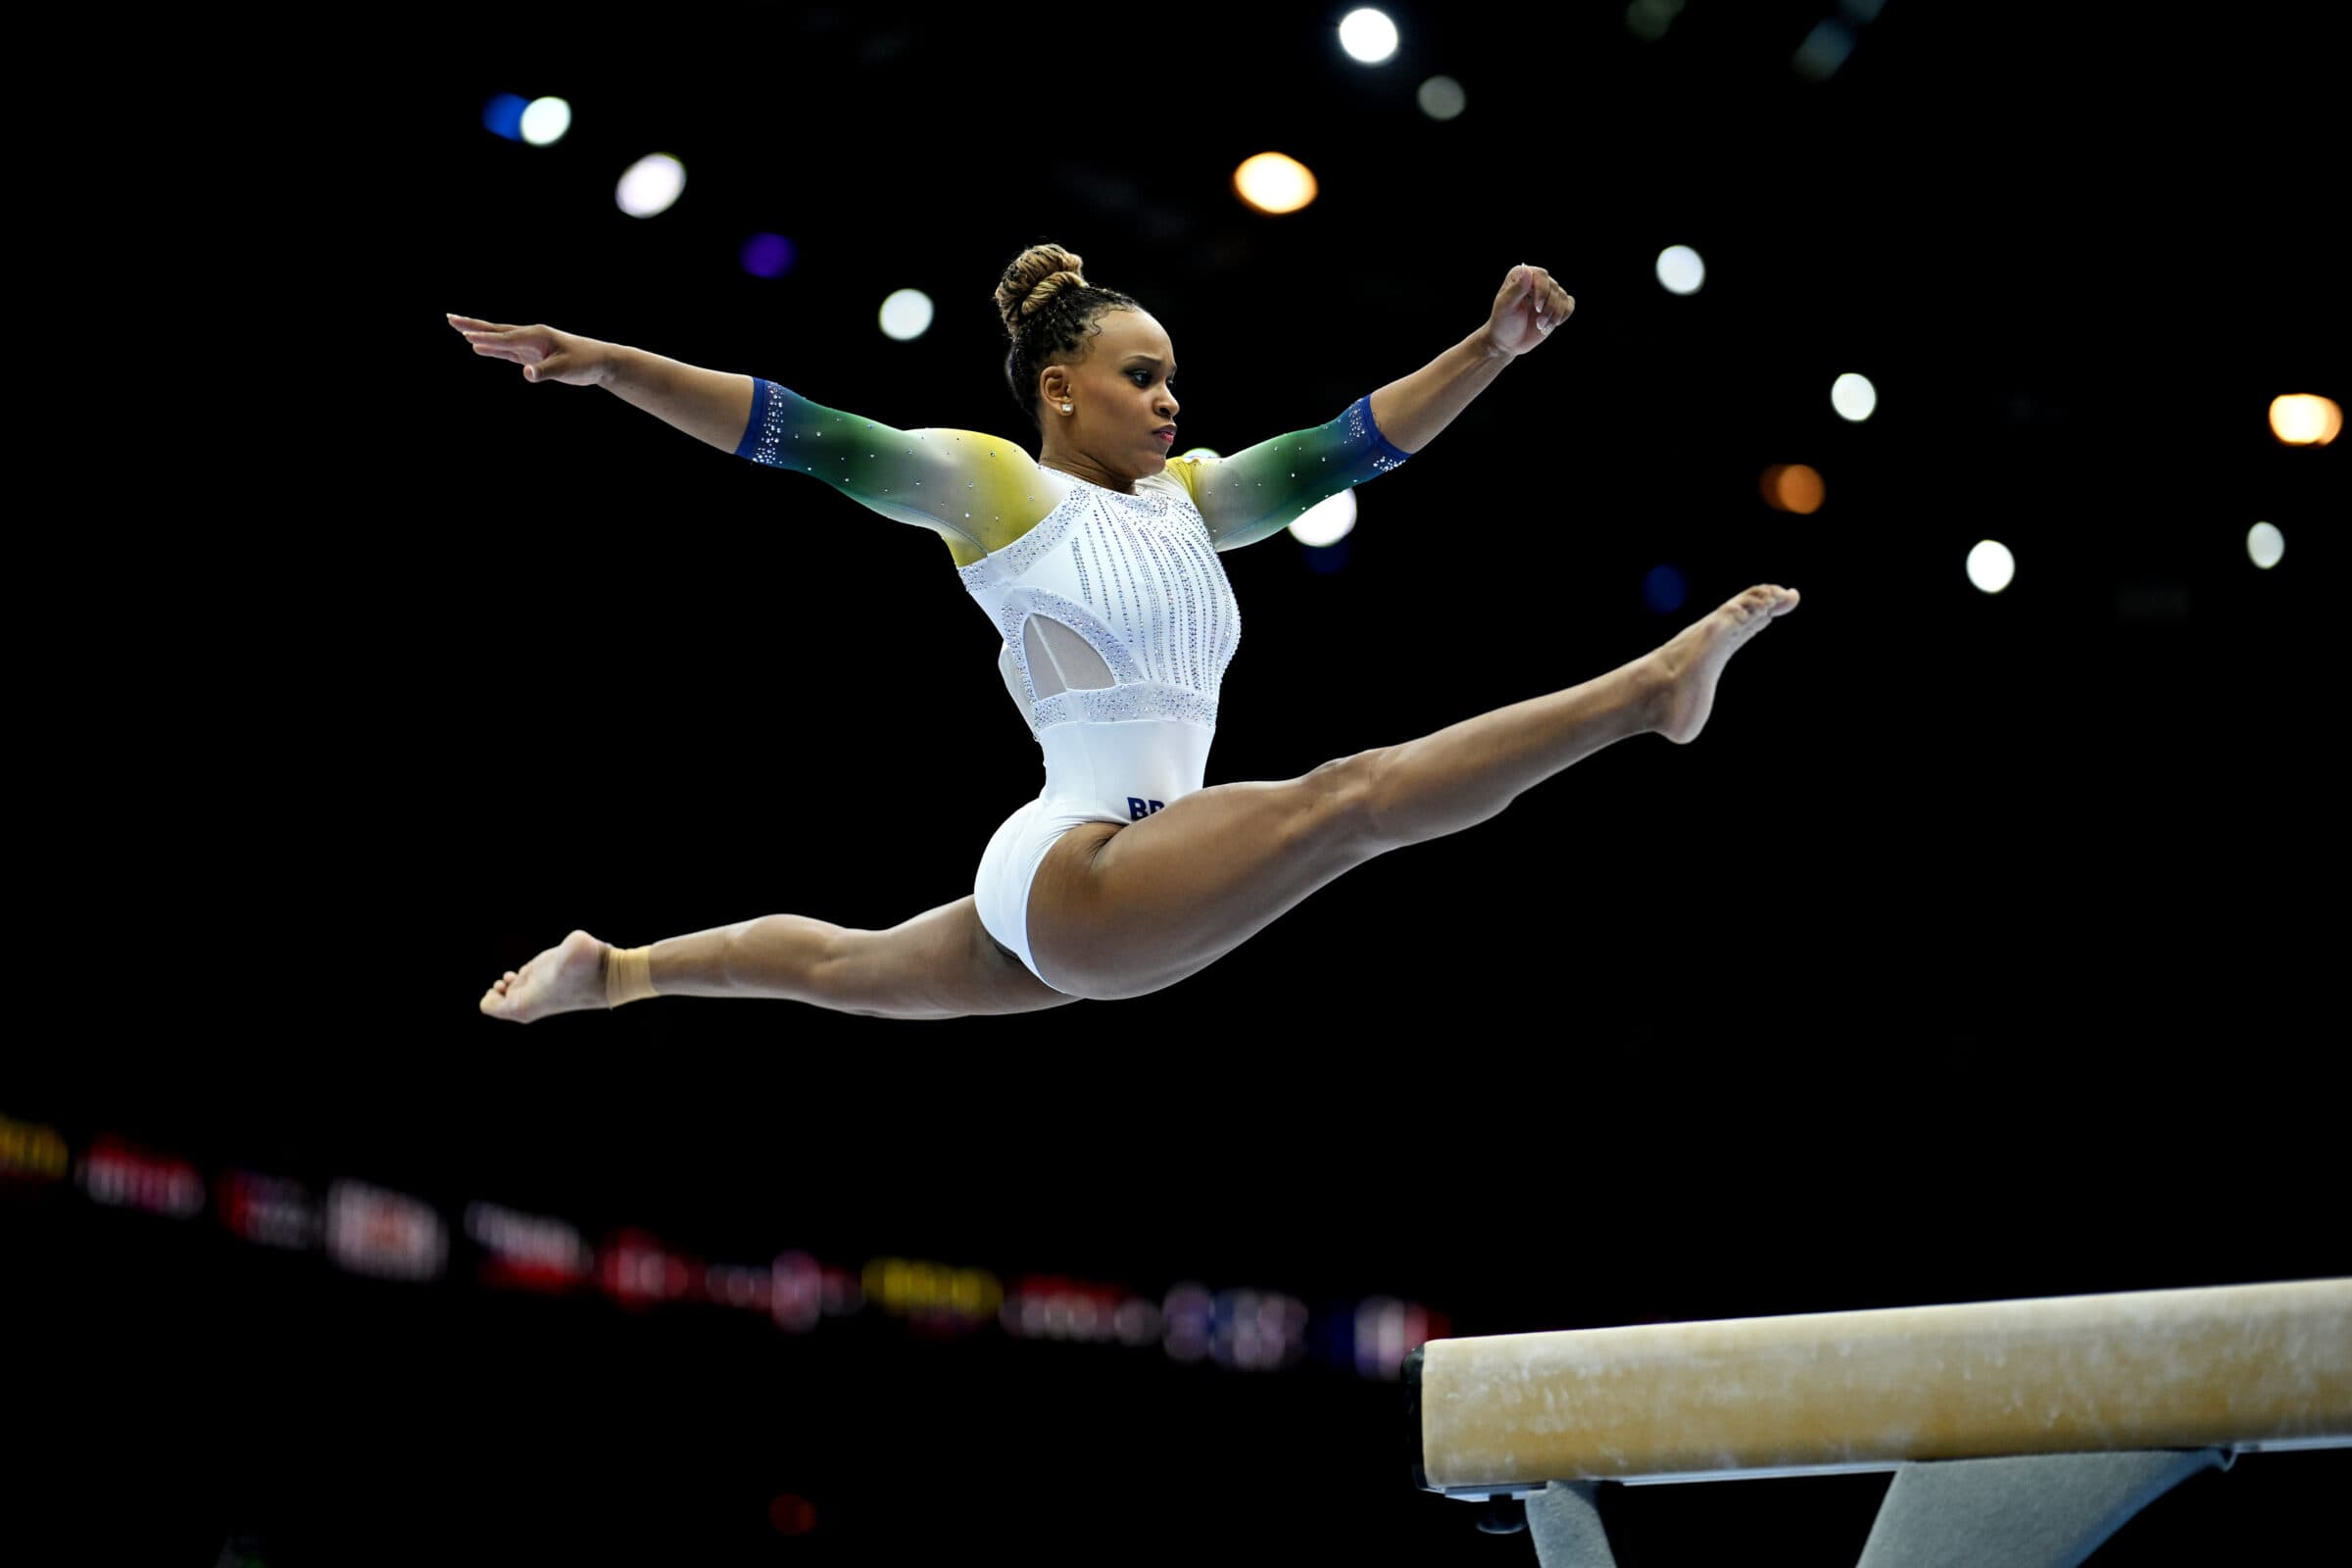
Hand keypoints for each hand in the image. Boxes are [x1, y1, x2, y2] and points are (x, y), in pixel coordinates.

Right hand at [445, 314, 611, 384]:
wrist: (601, 360)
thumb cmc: (585, 362)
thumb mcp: (566, 369)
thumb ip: (545, 371)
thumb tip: (526, 373)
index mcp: (536, 336)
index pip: (505, 339)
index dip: (486, 340)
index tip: (466, 337)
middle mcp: (530, 336)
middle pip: (496, 330)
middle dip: (472, 325)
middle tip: (449, 318)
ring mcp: (529, 344)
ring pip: (498, 338)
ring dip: (478, 334)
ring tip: (458, 329)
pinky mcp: (532, 354)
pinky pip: (506, 350)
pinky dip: (492, 348)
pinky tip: (480, 347)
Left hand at [1479, 265, 1575, 356]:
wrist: (1508, 342)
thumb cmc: (1503, 323)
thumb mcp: (1506, 306)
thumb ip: (1516, 289)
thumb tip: (1526, 268)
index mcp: (1521, 275)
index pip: (1541, 275)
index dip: (1543, 291)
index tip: (1538, 308)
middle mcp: (1536, 280)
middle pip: (1554, 287)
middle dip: (1549, 308)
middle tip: (1539, 324)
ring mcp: (1547, 292)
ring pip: (1563, 297)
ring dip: (1555, 315)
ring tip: (1541, 326)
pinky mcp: (1556, 304)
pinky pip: (1569, 305)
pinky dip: (1563, 316)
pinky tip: (1551, 324)